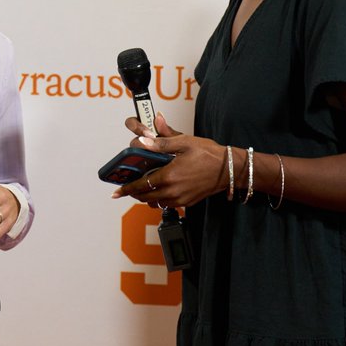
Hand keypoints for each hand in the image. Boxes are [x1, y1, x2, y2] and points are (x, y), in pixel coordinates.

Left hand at [113, 114, 227, 207]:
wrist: (228, 169)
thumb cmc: (208, 154)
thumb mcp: (183, 142)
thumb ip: (161, 143)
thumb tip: (142, 141)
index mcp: (169, 176)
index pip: (141, 186)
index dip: (127, 189)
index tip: (116, 192)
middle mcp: (173, 191)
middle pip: (146, 198)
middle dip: (135, 193)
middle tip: (128, 187)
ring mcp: (181, 199)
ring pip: (156, 203)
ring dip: (147, 197)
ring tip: (144, 187)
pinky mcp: (187, 203)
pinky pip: (167, 204)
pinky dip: (160, 199)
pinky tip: (161, 189)